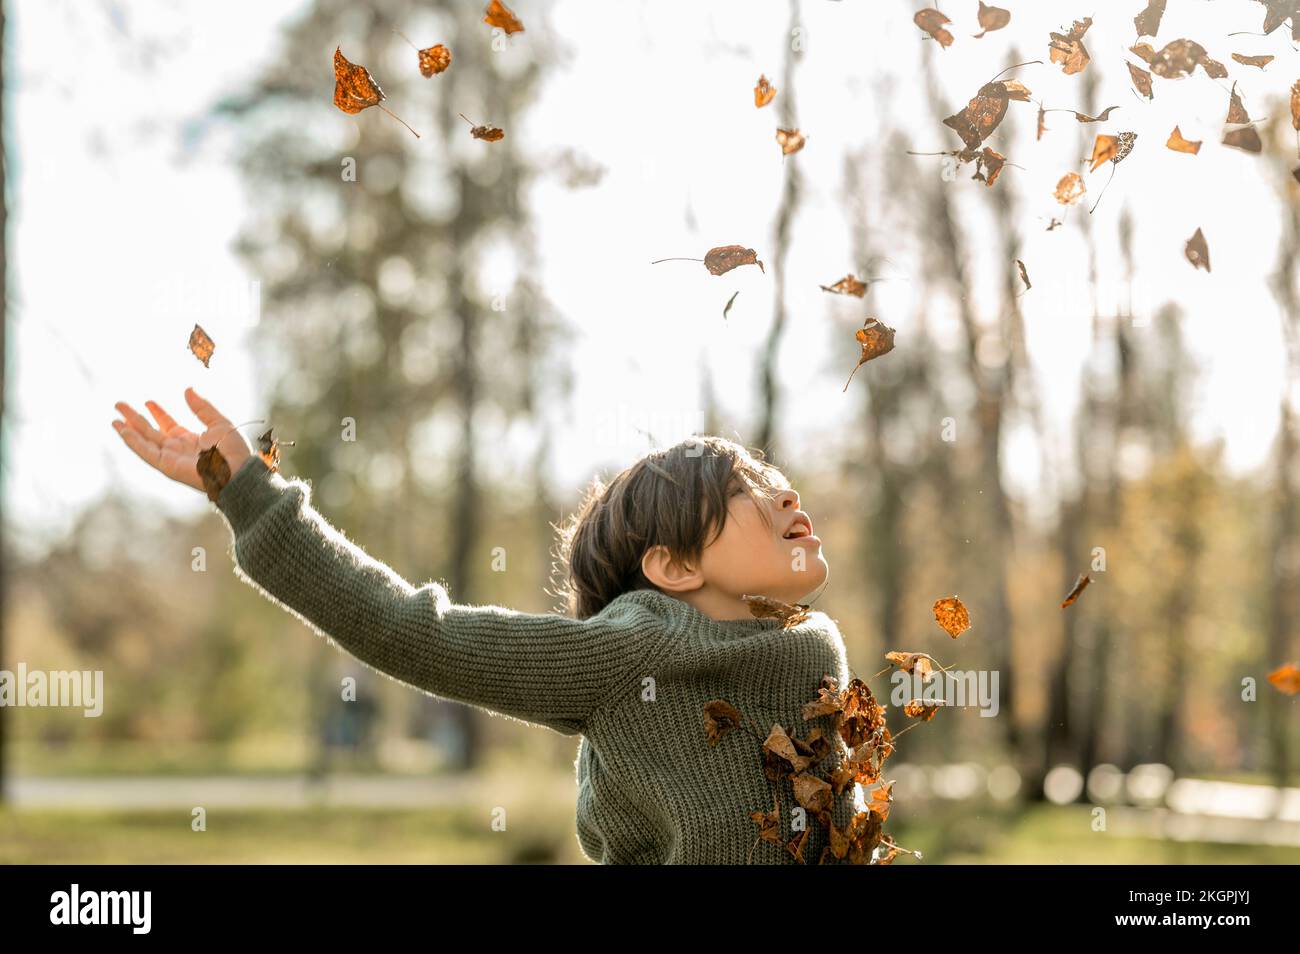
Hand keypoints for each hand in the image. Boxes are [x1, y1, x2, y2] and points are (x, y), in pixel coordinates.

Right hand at [112, 387, 252, 493]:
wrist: (237, 470)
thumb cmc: (234, 450)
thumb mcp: (219, 422)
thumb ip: (202, 408)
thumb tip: (188, 389)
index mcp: (190, 440)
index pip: (168, 425)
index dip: (158, 413)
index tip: (148, 401)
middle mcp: (178, 449)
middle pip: (151, 431)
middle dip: (135, 418)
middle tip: (119, 404)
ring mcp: (171, 458)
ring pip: (144, 442)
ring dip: (128, 431)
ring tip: (114, 419)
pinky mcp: (167, 466)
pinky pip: (146, 452)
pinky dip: (133, 442)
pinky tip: (123, 431)